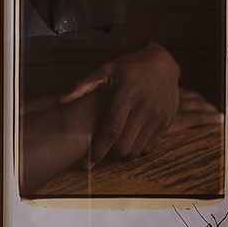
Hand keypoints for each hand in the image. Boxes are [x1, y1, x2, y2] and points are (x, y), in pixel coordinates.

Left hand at [60, 43, 182, 165]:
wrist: (163, 63)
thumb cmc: (129, 68)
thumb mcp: (106, 71)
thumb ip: (82, 87)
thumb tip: (60, 102)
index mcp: (126, 95)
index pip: (111, 131)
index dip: (98, 150)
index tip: (88, 163)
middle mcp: (144, 106)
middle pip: (123, 145)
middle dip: (111, 152)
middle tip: (104, 146)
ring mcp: (158, 115)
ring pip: (136, 150)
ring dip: (125, 151)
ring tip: (118, 141)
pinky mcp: (167, 121)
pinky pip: (150, 148)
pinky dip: (139, 148)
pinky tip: (132, 138)